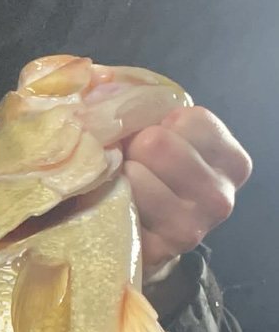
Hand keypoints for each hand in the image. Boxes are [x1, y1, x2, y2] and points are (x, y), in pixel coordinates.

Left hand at [122, 106, 252, 276]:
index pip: (191, 117)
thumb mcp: (160, 133)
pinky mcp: (157, 251)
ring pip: (136, 176)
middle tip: (129, 164)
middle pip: (159, 143)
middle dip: (133, 148)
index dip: (155, 122)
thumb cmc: (151, 176)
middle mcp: (221, 196)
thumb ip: (140, 101)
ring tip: (120, 186)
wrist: (140, 237)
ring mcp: (192, 228)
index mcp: (231, 161)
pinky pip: (118, 207)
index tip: (150, 139)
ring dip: (117, 176)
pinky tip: (114, 208)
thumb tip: (100, 81)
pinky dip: (105, 201)